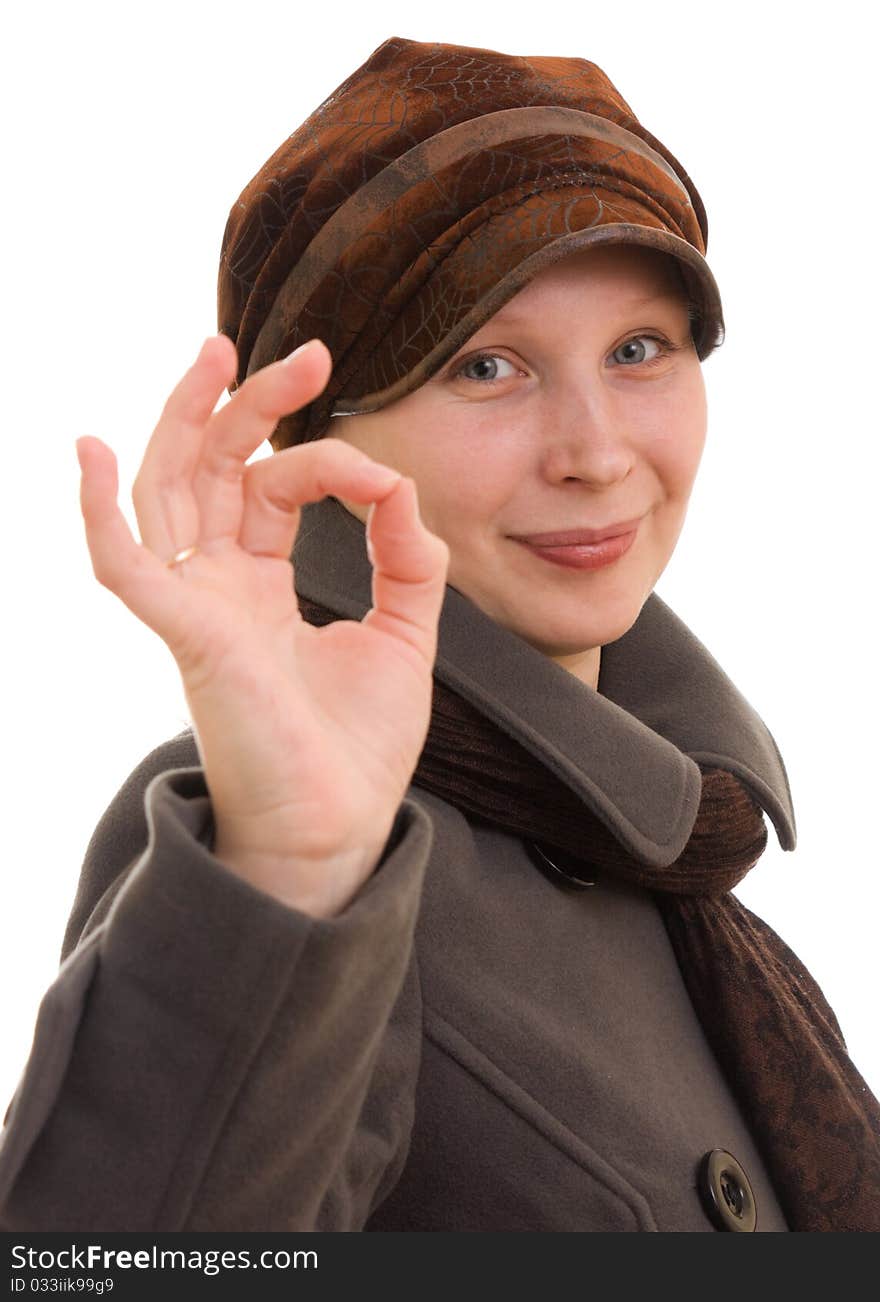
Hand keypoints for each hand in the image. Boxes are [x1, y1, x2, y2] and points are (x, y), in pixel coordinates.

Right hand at [76, 335, 448, 915]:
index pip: (274, 487)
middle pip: (211, 470)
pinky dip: (99, 512)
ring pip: (167, 494)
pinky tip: (87, 450)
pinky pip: (125, 569)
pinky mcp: (188, 638)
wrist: (340, 828)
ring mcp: (196, 609)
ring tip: (214, 353)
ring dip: (184, 421)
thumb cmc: (358, 745)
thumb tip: (400, 485)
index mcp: (260, 585)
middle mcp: (218, 588)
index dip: (327, 462)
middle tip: (304, 355)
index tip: (385, 482)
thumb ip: (407, 557)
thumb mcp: (404, 632)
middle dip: (246, 404)